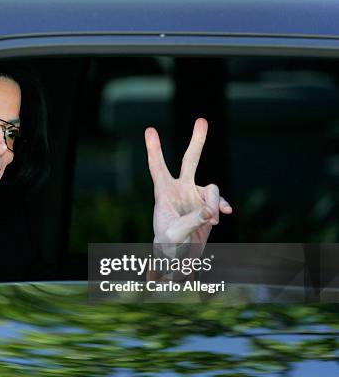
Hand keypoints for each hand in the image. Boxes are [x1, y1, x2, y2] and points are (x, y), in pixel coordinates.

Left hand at [145, 118, 231, 246]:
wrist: (179, 256)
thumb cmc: (168, 244)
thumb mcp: (176, 235)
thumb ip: (192, 221)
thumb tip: (212, 211)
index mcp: (164, 193)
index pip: (158, 168)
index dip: (154, 149)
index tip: (150, 130)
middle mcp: (180, 189)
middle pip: (190, 160)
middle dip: (197, 141)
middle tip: (202, 120)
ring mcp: (195, 196)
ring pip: (212, 190)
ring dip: (215, 204)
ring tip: (213, 220)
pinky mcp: (208, 207)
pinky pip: (220, 203)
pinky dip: (222, 207)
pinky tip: (226, 213)